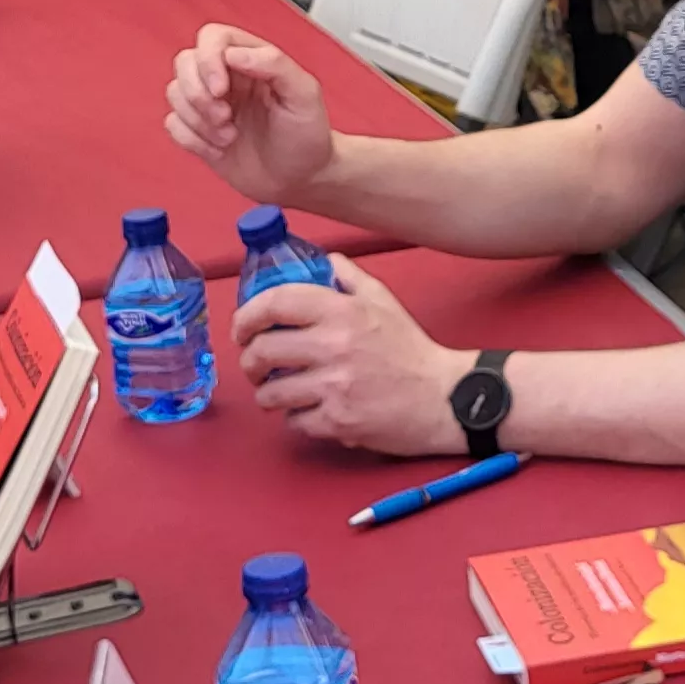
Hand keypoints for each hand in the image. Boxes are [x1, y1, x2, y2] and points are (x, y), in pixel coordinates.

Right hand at [162, 23, 335, 201]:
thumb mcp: (304, 95)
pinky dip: (191, 139)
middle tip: (224, 117)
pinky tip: (218, 150)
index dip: (208, 60)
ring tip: (229, 136)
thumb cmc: (307, 137)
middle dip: (197, 93)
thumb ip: (275, 64)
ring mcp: (211, 105)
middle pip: (185, 62)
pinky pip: (173, 124)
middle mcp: (227, 78)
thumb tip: (234, 54)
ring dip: (197, 119)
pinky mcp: (199, 132)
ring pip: (175, 92)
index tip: (221, 90)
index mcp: (252, 60)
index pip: (213, 38)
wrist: (302, 180)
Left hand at [234, 255, 467, 455]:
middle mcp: (334, 346)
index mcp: (341, 312)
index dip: (247, 315)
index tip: (241, 328)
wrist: (443, 398)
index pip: (275, 303)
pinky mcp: (338, 422)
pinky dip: (295, 418)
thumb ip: (349, 278)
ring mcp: (334, 387)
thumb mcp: (383, 301)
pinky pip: (293, 421)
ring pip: (271, 392)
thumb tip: (323, 261)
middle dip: (249, 360)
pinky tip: (309, 411)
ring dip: (268, 393)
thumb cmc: (410, 349)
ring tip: (279, 391)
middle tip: (255, 364)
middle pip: (262, 351)